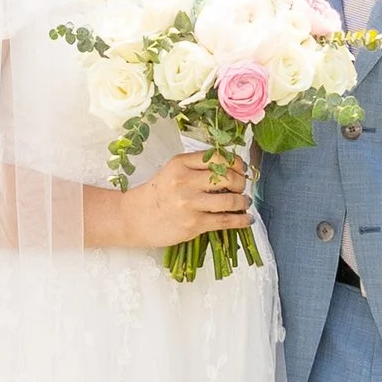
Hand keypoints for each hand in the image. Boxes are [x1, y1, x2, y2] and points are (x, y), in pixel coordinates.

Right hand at [105, 147, 255, 250]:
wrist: (134, 218)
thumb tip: (231, 169)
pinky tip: (247, 219)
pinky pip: (225, 221)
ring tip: (244, 202)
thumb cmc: (156, 194)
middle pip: (227, 177)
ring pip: (230, 200)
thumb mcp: (173, 171)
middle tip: (241, 187)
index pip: (218, 157)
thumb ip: (197, 167)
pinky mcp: (193, 224)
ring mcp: (189, 203)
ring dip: (243, 201)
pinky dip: (241, 220)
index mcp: (181, 163)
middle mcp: (185, 181)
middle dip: (241, 183)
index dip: (236, 163)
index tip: (241, 169)